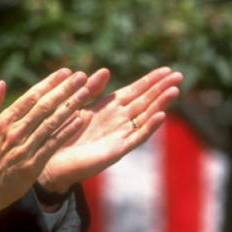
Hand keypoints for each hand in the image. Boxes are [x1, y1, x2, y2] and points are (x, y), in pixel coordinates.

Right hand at [0, 68, 93, 221]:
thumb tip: (1, 84)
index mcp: (3, 122)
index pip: (31, 97)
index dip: (49, 83)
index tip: (65, 72)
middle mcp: (16, 132)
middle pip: (45, 105)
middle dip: (65, 89)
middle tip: (82, 76)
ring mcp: (26, 147)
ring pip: (52, 121)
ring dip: (71, 105)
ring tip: (86, 92)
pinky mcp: (34, 163)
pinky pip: (54, 143)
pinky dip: (67, 130)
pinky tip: (81, 119)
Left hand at [36, 66, 183, 193]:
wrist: (52, 162)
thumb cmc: (62, 134)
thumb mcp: (78, 106)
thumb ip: (92, 89)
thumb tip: (106, 70)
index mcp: (110, 108)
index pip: (136, 91)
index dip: (151, 80)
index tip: (167, 69)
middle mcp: (119, 120)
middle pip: (146, 101)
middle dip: (161, 88)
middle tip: (179, 75)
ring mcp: (120, 135)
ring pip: (146, 116)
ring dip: (160, 104)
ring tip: (174, 90)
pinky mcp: (118, 150)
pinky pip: (137, 136)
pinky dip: (149, 126)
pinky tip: (161, 115)